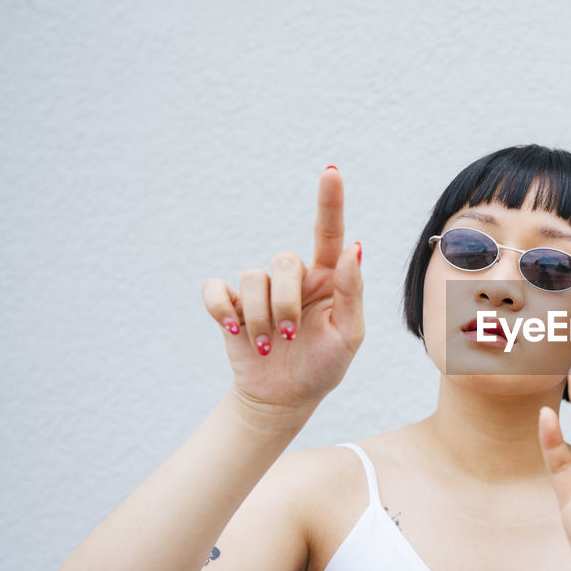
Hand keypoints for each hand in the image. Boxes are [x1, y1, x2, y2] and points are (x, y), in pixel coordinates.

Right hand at [201, 167, 363, 417]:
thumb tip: (353, 248)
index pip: (329, 232)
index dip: (329, 201)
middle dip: (285, 302)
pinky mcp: (231, 304)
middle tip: (290, 334)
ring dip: (260, 316)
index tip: (332, 172)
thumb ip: (351, 291)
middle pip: (284, 261)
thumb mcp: (348, 335)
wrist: (284, 398)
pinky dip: (222, 309)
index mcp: (327, 278)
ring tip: (270, 343)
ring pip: (253, 277)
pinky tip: (235, 329)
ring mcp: (260, 290)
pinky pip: (216, 288)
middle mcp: (294, 277)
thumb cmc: (324, 366)